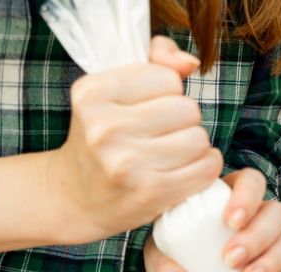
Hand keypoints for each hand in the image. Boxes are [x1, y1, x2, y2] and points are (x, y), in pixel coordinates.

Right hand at [51, 36, 221, 242]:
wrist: (75, 199)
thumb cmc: (102, 140)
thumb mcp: (112, 93)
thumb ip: (154, 63)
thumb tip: (190, 63)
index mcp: (92, 94)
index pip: (167, 78)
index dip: (166, 93)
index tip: (148, 109)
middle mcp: (105, 128)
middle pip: (187, 109)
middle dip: (183, 121)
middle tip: (161, 135)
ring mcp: (126, 163)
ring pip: (199, 138)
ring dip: (194, 146)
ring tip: (171, 154)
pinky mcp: (149, 192)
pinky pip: (206, 168)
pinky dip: (205, 167)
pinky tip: (187, 170)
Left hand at [143, 168, 280, 271]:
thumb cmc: (172, 256)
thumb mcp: (158, 259)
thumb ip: (167, 270)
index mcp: (228, 199)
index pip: (249, 182)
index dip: (247, 196)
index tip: (231, 220)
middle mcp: (254, 218)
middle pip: (274, 213)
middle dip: (257, 235)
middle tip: (232, 258)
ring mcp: (267, 247)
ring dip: (272, 261)